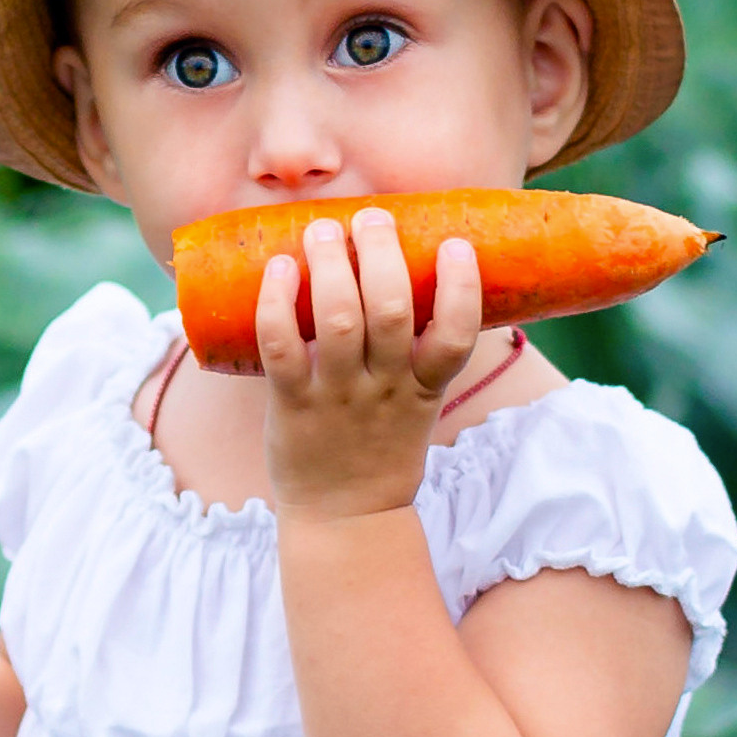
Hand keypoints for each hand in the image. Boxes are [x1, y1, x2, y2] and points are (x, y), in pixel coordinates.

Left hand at [258, 207, 481, 525]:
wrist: (344, 519)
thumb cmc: (380, 448)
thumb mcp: (419, 405)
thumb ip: (419, 349)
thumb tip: (414, 270)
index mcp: (424, 388)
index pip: (457, 336)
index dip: (460, 288)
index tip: (455, 246)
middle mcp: (384, 389)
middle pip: (389, 312)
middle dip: (380, 254)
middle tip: (370, 217)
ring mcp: (337, 397)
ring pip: (337, 321)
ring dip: (329, 266)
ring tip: (323, 230)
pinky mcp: (292, 405)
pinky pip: (281, 347)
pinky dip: (276, 303)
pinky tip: (277, 269)